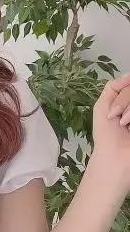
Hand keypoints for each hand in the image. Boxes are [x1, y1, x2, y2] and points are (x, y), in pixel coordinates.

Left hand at [91, 72, 129, 191]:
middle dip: (124, 103)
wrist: (115, 157)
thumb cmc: (107, 135)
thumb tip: (129, 74)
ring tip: (126, 125)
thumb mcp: (103, 106)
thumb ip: (114, 87)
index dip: (122, 97)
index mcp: (128, 102)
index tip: (112, 113)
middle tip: (119, 120)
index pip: (129, 84)